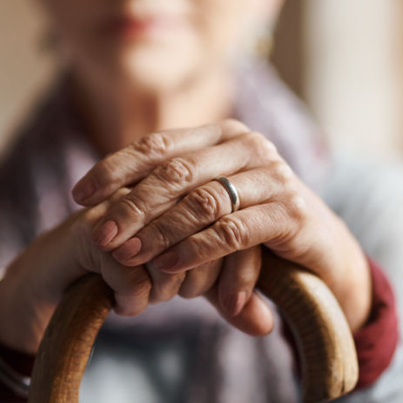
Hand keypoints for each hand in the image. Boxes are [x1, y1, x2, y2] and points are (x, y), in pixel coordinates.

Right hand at [0, 186, 269, 354]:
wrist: (57, 280)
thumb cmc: (130, 274)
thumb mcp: (189, 284)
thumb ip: (231, 298)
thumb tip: (268, 325)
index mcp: (189, 189)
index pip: (236, 221)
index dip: (242, 268)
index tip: (232, 303)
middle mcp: (158, 189)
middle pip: (208, 233)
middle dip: (203, 279)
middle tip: (184, 297)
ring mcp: (123, 205)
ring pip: (170, 251)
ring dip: (167, 288)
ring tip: (154, 300)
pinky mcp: (91, 231)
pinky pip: (131, 271)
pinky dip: (134, 298)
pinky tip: (126, 306)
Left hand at [70, 120, 373, 333]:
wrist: (322, 255)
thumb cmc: (254, 231)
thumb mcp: (208, 210)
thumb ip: (167, 202)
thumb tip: (97, 209)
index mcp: (223, 136)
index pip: (159, 145)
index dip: (115, 168)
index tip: (79, 196)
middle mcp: (248, 146)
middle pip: (175, 172)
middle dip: (130, 206)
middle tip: (98, 235)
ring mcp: (273, 176)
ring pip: (202, 200)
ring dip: (158, 231)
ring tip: (127, 256)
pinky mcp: (290, 212)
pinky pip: (233, 230)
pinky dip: (196, 250)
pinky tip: (168, 266)